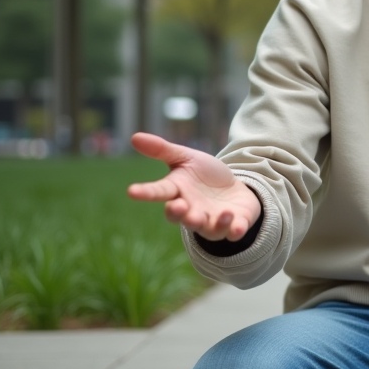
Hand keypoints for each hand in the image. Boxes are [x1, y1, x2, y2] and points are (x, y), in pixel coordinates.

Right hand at [127, 132, 260, 240]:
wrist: (233, 188)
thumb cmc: (204, 174)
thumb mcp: (186, 158)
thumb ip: (163, 150)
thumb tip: (134, 137)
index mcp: (178, 192)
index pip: (159, 193)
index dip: (146, 192)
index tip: (131, 190)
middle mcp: (192, 211)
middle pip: (182, 217)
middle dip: (181, 214)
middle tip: (180, 206)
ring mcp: (212, 221)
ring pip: (209, 229)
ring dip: (215, 223)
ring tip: (223, 213)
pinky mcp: (233, 225)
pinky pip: (232, 232)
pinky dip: (235, 230)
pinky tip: (237, 226)